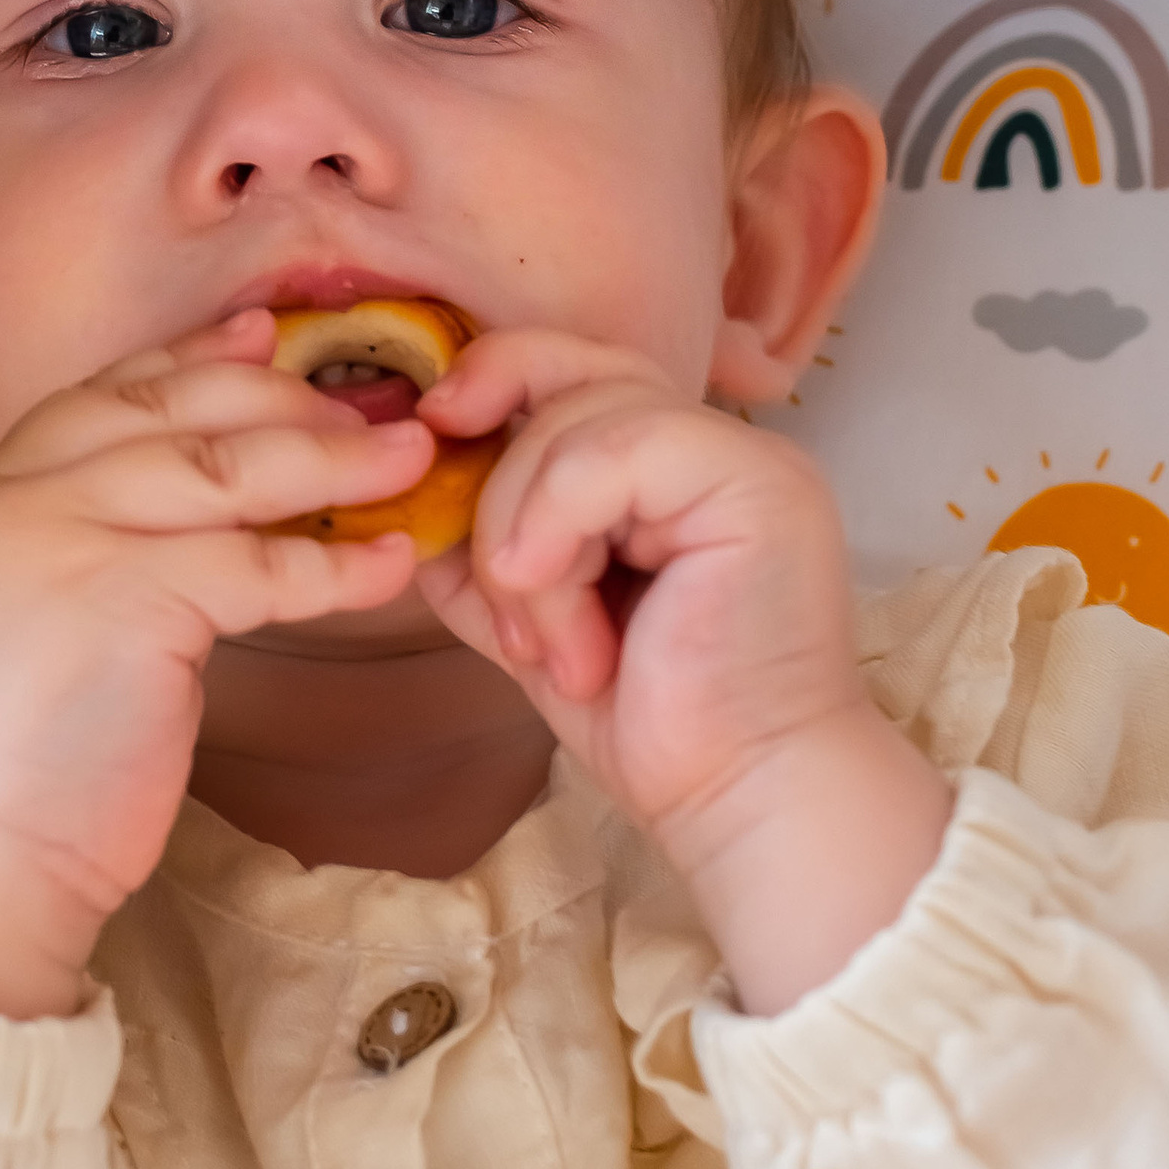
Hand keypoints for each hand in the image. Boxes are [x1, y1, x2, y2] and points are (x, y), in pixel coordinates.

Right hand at [0, 315, 425, 1018]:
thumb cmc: (23, 766)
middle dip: (281, 400)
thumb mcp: (43, 617)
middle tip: (373, 410)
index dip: (193, 357)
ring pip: (221, 468)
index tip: (268, 338)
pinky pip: (255, 564)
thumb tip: (213, 493)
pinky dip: (335, 566)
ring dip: (330, 462)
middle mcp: (7, 497)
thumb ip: (97, 540)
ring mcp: (57, 539)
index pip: (100, 391)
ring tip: (409, 463)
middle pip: (168, 408)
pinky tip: (391, 566)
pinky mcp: (120, 600)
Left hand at [415, 333, 950, 1013]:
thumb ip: (481, 546)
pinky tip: (570, 630)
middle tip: (500, 587)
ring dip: (527, 537)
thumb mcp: (532, 615)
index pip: (571, 370)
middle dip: (498, 482)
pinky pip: (614, 454)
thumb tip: (410, 490)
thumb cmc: (648, 720)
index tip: (434, 436)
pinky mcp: (759, 481)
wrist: (734, 798)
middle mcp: (715, 443)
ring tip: (548, 643)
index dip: (493, 384)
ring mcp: (746, 454)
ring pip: (580, 419)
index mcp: (670, 464)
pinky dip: (558, 532)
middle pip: (570, 372)